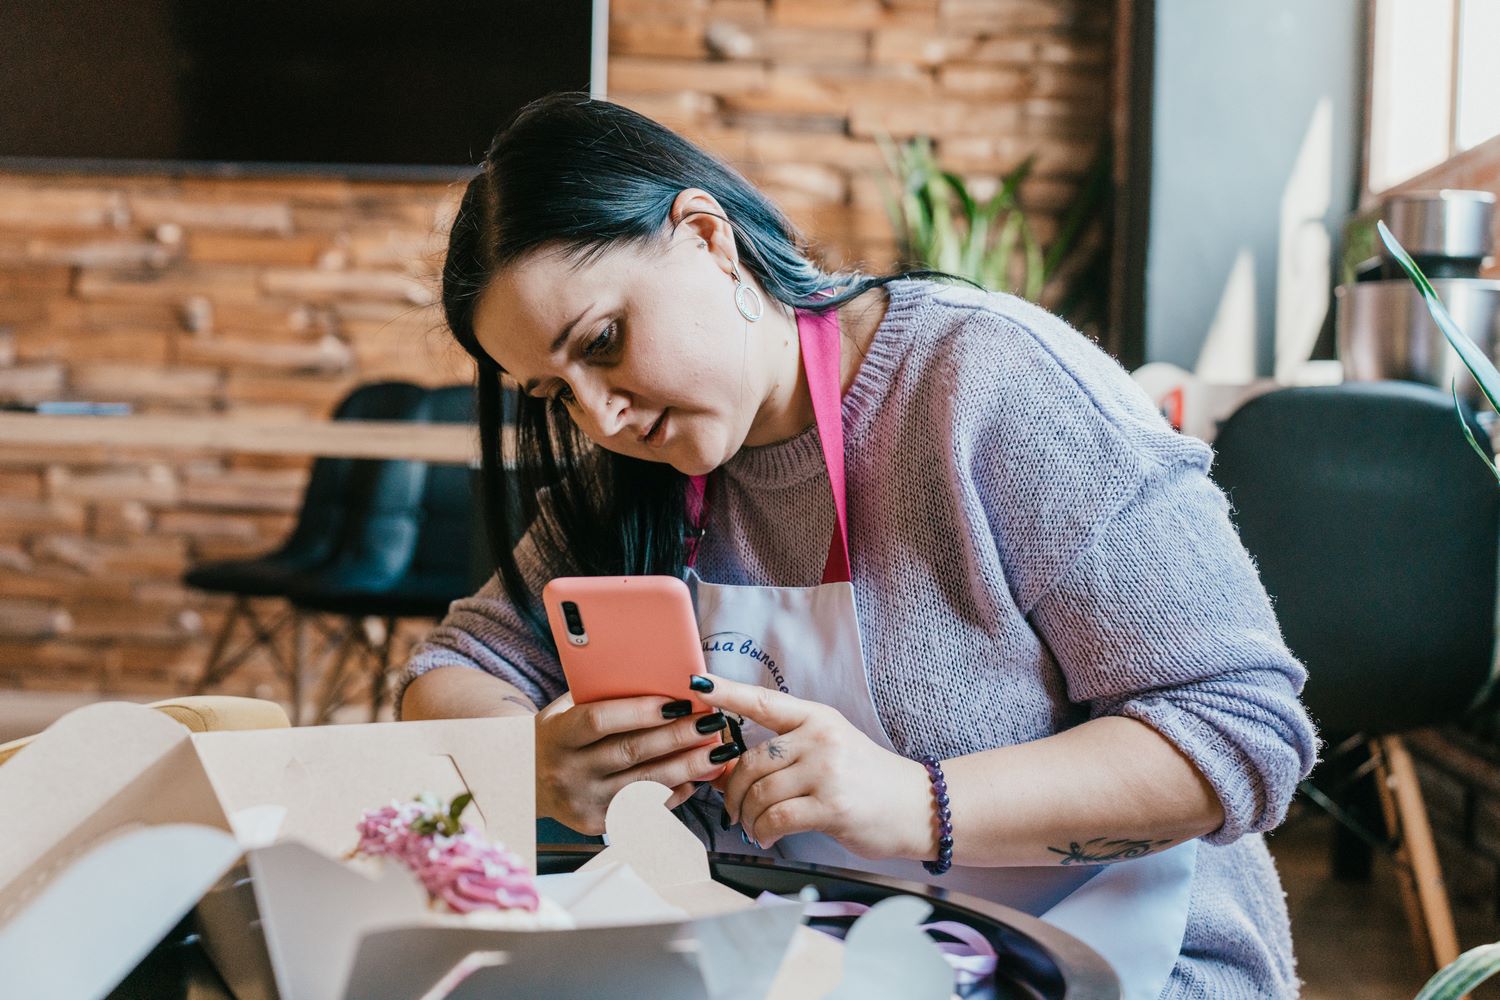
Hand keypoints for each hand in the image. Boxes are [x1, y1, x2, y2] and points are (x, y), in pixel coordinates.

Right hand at [534, 691, 729, 834]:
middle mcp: (568, 772)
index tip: (677, 701)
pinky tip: (698, 777)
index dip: (640, 711)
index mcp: (558, 735)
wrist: (525, 781)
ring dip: (686, 768)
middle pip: (630, 753)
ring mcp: (583, 802)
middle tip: (711, 723)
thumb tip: (656, 674)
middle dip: (677, 737)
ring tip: (717, 752)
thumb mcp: (565, 708)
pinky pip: (644, 808)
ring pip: (644, 784)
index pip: (599, 721)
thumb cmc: (557, 734)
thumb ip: (601, 694)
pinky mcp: (598, 824)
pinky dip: (675, 792)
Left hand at [695, 675, 933, 861]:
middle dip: (731, 791)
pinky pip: (775, 818)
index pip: (763, 701)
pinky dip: (762, 832)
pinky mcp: (831, 805)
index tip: (697, 684)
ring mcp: (827, 771)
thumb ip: (786, 751)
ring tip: (753, 827)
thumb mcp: (829, 749)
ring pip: (759, 793)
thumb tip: (727, 767)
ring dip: (747, 817)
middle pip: (750, 761)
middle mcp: (820, 738)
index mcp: (817, 718)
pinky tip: (767, 837)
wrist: (916, 806)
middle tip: (732, 809)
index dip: (727, 692)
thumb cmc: (866, 781)